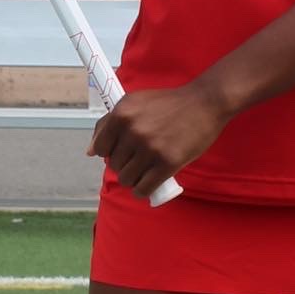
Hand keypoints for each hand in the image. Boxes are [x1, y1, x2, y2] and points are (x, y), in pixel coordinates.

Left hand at [88, 82, 230, 199]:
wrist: (204, 103)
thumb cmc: (169, 103)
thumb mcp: (135, 102)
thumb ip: (109, 124)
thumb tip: (90, 152)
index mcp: (122, 113)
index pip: (100, 148)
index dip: (110, 151)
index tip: (123, 150)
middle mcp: (133, 130)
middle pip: (114, 165)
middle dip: (125, 165)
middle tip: (140, 158)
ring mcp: (150, 148)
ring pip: (127, 179)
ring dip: (134, 179)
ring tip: (145, 171)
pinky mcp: (168, 163)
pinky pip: (143, 189)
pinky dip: (143, 191)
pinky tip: (148, 184)